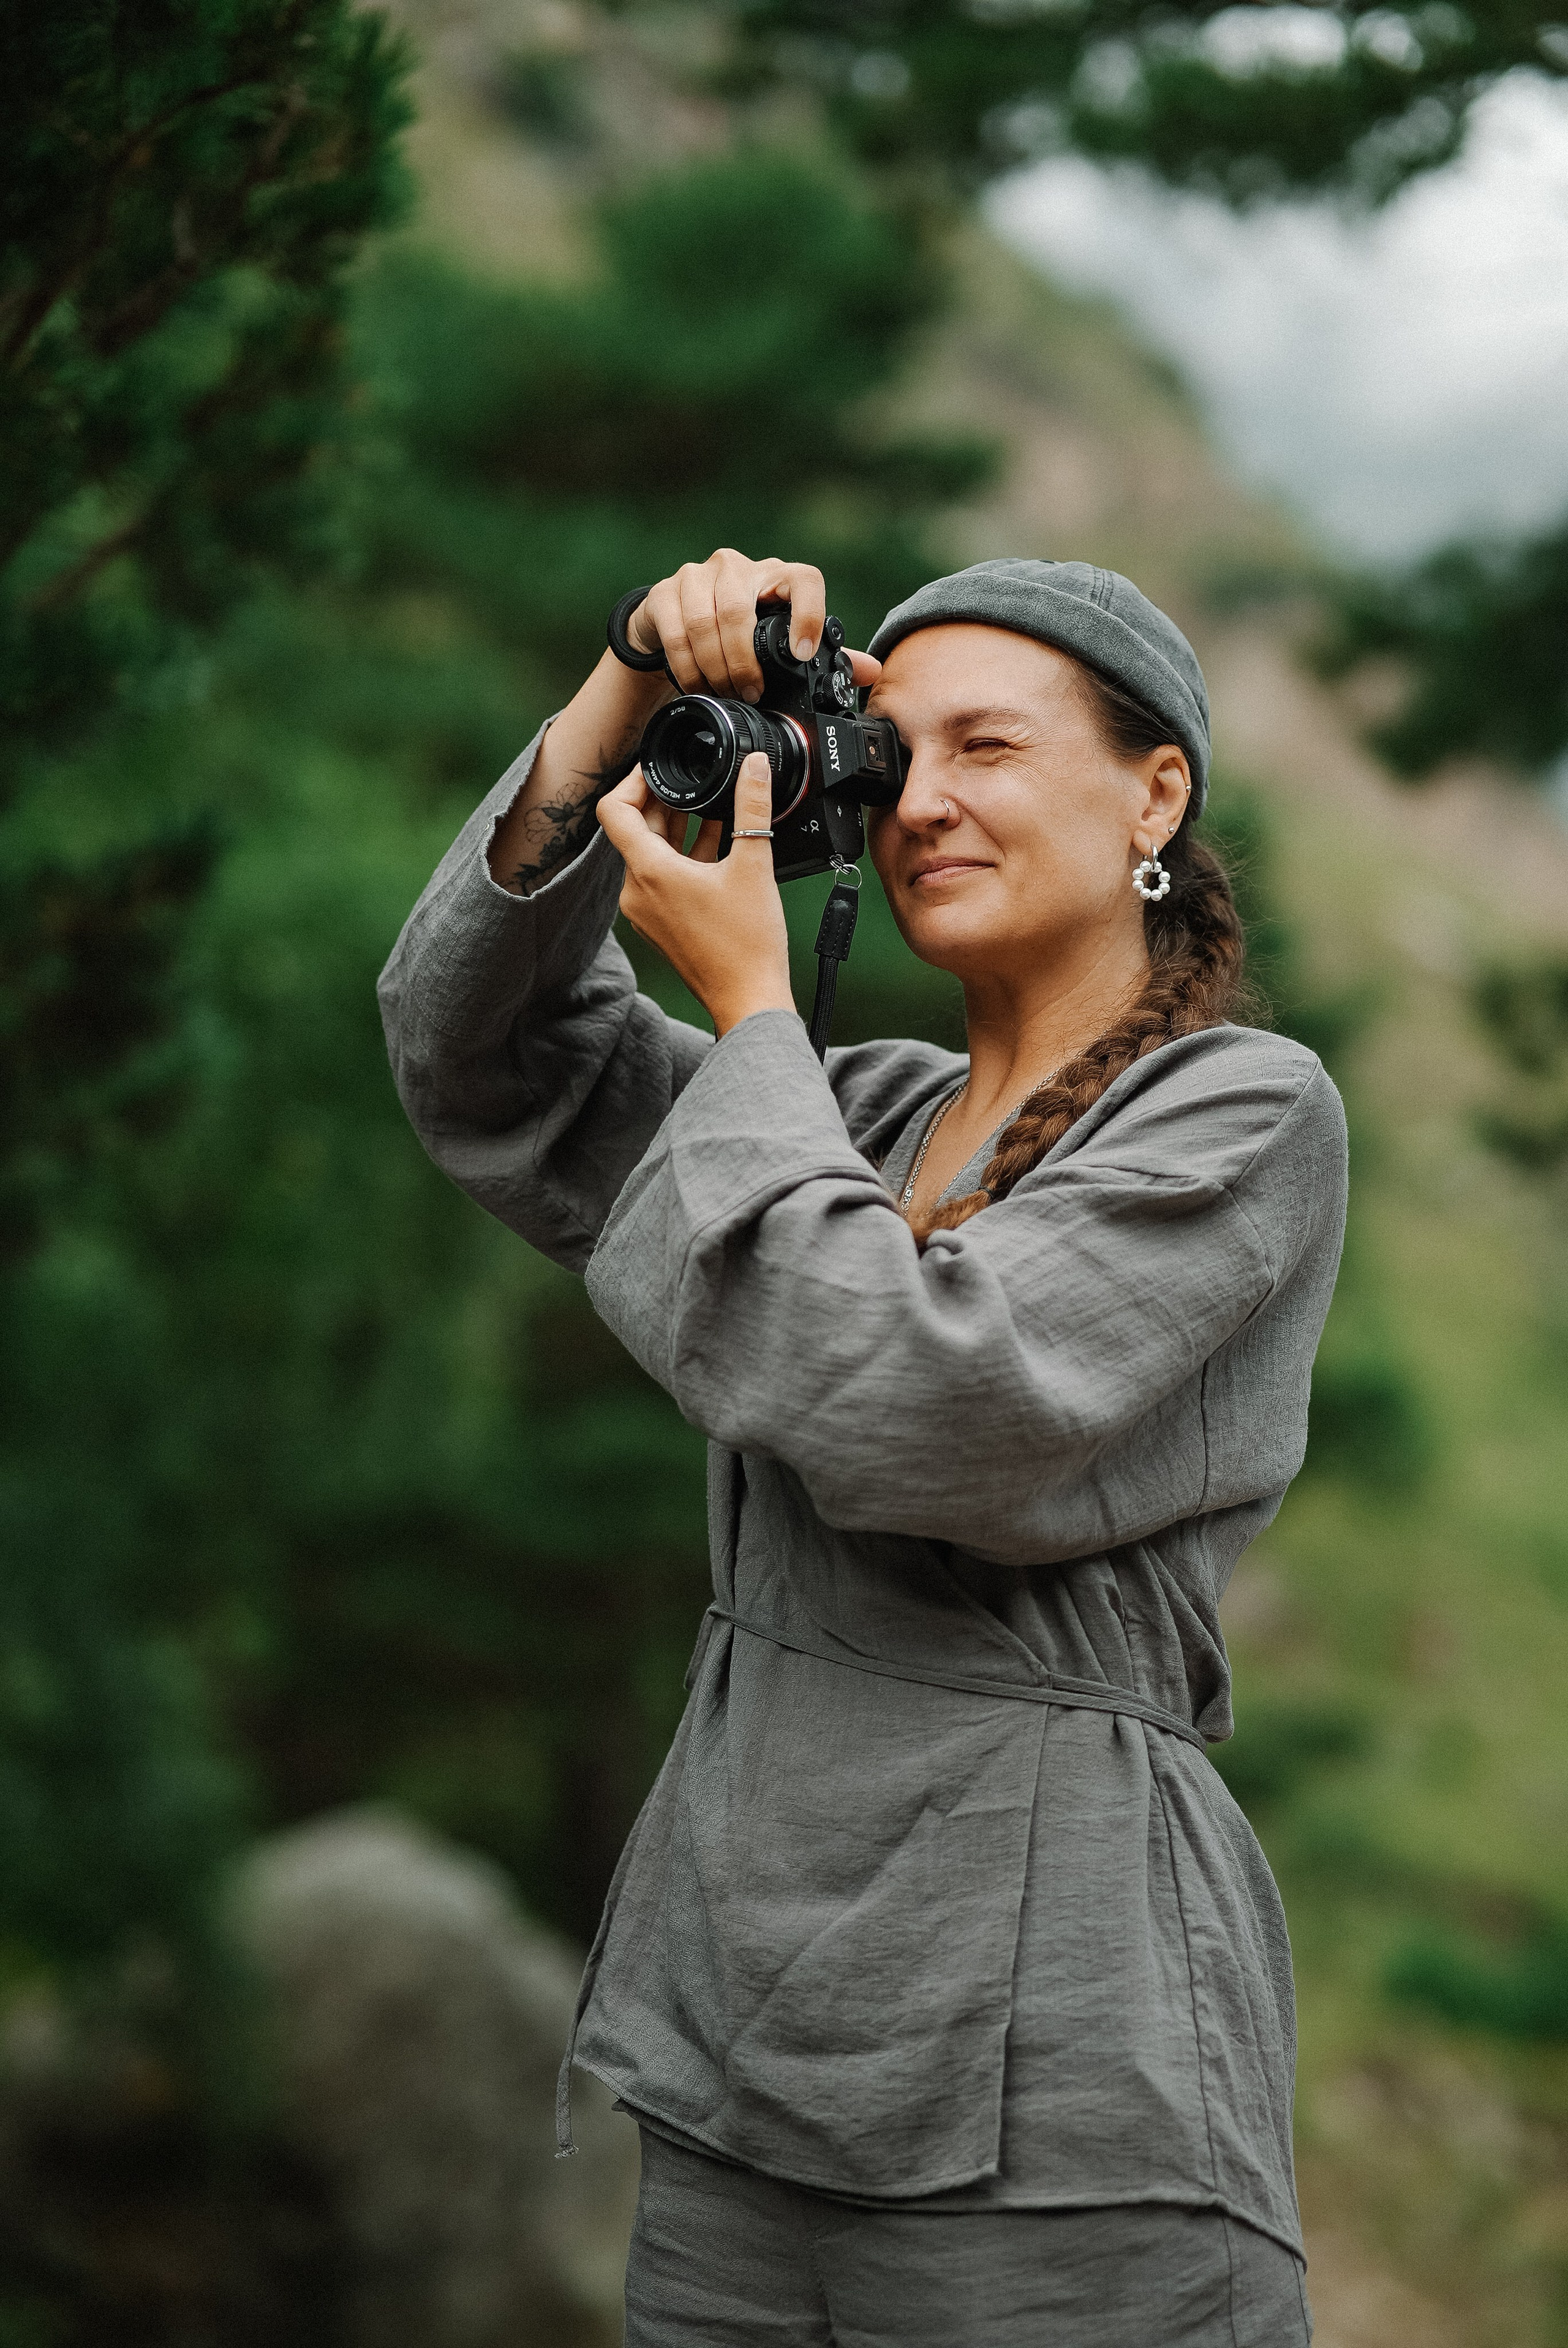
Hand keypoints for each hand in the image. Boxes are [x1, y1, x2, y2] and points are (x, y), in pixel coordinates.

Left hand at [597, 754, 794, 1035]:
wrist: (747, 999)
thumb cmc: (747, 945)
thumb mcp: (754, 864)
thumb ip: (753, 806)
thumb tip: (757, 765)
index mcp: (649, 872)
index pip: (615, 809)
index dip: (634, 780)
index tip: (659, 768)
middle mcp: (637, 891)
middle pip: (635, 829)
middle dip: (663, 802)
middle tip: (691, 781)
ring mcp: (645, 911)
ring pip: (649, 854)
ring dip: (675, 828)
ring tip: (707, 808)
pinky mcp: (660, 924)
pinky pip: (661, 878)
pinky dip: (681, 857)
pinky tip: (714, 845)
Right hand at [628, 549, 826, 700]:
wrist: (675, 620)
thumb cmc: (740, 631)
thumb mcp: (780, 641)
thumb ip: (824, 654)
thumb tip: (870, 670)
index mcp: (775, 575)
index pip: (803, 579)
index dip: (807, 614)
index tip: (802, 654)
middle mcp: (736, 567)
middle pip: (739, 611)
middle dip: (744, 663)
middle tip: (750, 693)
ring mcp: (696, 576)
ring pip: (705, 624)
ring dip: (715, 668)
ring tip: (724, 694)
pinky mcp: (664, 593)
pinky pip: (676, 635)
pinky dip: (688, 669)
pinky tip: (698, 687)